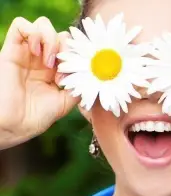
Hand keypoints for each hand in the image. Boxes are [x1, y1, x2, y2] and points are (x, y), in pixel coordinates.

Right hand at [0, 17, 78, 149]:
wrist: (12, 126)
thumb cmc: (36, 118)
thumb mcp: (65, 103)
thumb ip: (77, 87)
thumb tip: (90, 75)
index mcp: (54, 70)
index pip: (70, 48)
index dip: (76, 55)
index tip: (74, 74)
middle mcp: (41, 60)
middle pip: (60, 35)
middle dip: (66, 47)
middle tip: (61, 68)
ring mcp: (26, 53)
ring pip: (43, 25)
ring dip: (51, 39)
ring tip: (49, 61)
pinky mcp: (10, 50)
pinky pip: (20, 25)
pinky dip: (33, 33)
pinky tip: (35, 52)